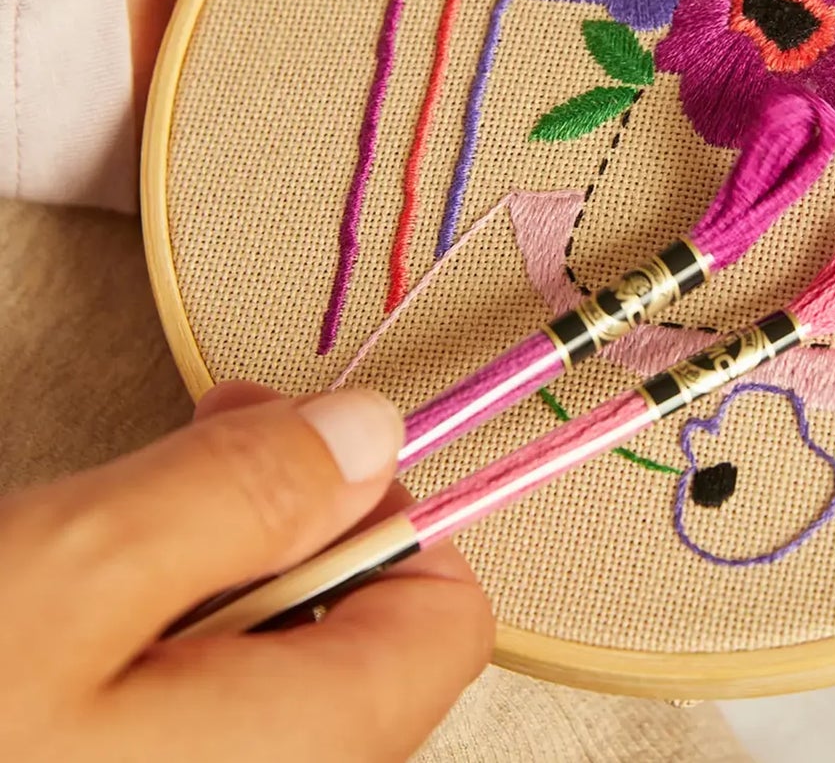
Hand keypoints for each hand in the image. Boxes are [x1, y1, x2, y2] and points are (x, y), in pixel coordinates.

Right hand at [0, 381, 490, 761]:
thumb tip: (373, 433)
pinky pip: (187, 714)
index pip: (447, 622)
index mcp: (292, 758)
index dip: (393, 511)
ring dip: (200, 583)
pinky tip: (59, 629)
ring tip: (86, 557)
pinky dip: (149, 649)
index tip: (302, 447)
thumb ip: (243, 496)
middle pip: (356, 638)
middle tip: (175, 470)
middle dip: (278, 533)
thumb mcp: (69, 574)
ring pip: (263, 669)